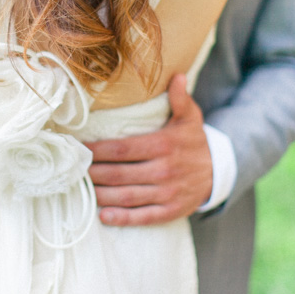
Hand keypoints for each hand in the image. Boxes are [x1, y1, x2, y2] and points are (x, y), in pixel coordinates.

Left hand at [87, 74, 212, 225]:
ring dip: (102, 194)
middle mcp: (164, 170)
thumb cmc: (194, 141)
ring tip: (83, 188)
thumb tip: (175, 75)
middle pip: (120, 173)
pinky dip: (122, 218)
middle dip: (94, 172)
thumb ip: (180, 98)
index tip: (81, 149)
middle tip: (74, 169)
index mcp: (164, 145)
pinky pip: (143, 217)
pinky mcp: (171, 211)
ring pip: (127, 196)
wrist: (219, 171)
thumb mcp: (190, 117)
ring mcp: (167, 193)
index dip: (99, 150)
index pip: (123, 149)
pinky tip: (104, 215)